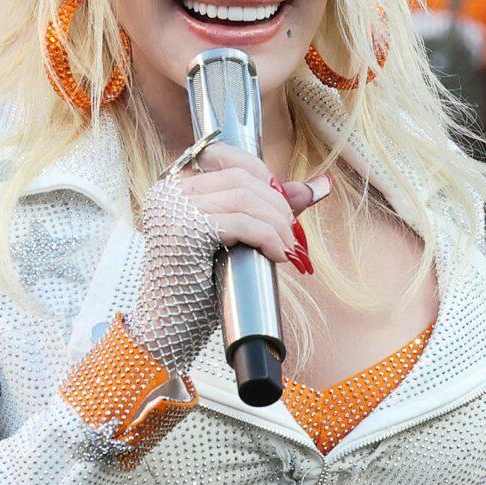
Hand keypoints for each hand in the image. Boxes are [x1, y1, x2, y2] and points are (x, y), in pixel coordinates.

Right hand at [130, 145, 329, 371]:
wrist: (166, 327)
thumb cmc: (198, 284)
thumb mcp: (235, 237)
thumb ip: (269, 207)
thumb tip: (319, 186)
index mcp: (175, 186)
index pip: (226, 157)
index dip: (263, 176)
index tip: (282, 206)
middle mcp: (170, 191)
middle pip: (240, 178)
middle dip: (277, 204)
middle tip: (291, 234)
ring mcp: (174, 208)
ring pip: (245, 198)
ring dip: (276, 223)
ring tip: (286, 248)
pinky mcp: (186, 231)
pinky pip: (243, 223)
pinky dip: (268, 237)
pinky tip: (277, 255)